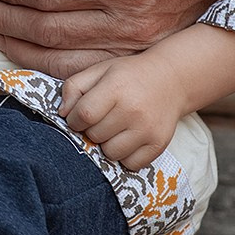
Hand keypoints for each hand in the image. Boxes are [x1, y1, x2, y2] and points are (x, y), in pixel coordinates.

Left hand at [59, 55, 179, 170]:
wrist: (171, 79)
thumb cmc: (129, 76)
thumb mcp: (99, 71)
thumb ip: (74, 87)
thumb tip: (63, 114)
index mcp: (116, 87)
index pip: (84, 115)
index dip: (74, 120)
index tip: (79, 117)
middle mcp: (133, 110)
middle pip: (95, 136)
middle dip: (91, 130)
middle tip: (101, 120)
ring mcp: (147, 129)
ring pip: (111, 153)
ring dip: (107, 144)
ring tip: (115, 129)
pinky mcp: (158, 144)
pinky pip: (131, 164)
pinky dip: (125, 156)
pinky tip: (128, 139)